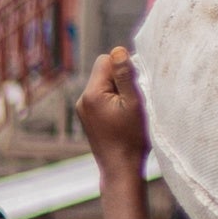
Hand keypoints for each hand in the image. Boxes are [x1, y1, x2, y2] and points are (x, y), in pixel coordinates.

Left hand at [77, 47, 149, 168]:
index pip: (105, 61)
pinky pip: (101, 99)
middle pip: (103, 72)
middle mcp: (82, 100)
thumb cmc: (131, 137)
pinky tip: (122, 118)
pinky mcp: (88, 118)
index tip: (135, 86)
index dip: (124, 67)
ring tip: (128, 112)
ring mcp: (83, 110)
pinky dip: (114, 102)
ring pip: (104, 86)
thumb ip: (125, 75)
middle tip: (133, 100)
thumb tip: (118, 50)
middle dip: (121, 80)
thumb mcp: (134, 103)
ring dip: (119, 92)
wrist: (120, 168)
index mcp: (92, 94)